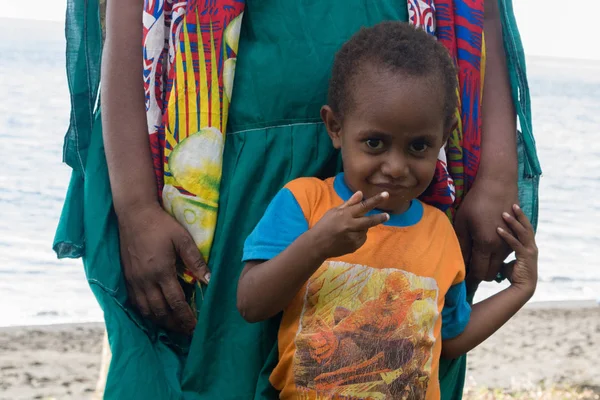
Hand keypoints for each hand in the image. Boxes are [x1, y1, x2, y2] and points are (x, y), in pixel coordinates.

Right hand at [117, 203, 209, 333]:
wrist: (134, 215)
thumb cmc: (161, 225)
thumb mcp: (182, 239)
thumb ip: (195, 260)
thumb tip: (209, 280)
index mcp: (161, 272)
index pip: (176, 302)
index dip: (186, 317)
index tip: (196, 327)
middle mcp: (146, 281)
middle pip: (161, 312)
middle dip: (175, 324)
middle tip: (187, 332)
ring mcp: (134, 281)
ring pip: (147, 310)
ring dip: (161, 322)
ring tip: (174, 326)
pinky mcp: (127, 278)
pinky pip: (136, 303)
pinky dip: (147, 313)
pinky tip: (156, 314)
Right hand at [311, 191, 389, 258]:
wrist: (317, 245)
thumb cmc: (325, 225)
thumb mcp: (334, 211)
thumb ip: (349, 203)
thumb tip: (361, 193)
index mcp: (345, 215)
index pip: (363, 206)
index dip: (375, 200)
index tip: (386, 195)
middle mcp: (350, 226)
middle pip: (369, 221)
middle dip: (379, 218)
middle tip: (387, 216)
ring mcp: (352, 237)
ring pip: (365, 229)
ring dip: (362, 227)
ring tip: (350, 228)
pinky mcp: (354, 246)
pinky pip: (362, 238)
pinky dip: (359, 235)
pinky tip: (349, 236)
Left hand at [454, 179, 518, 291]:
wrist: (498, 185)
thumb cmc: (477, 202)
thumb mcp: (462, 222)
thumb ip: (461, 244)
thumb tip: (458, 262)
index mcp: (486, 245)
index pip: (478, 272)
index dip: (470, 281)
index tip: (463, 287)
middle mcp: (501, 247)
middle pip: (490, 272)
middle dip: (479, 277)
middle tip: (467, 278)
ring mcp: (511, 243)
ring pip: (499, 265)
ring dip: (489, 268)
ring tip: (476, 268)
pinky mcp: (516, 237)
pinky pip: (506, 255)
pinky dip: (497, 258)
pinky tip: (487, 255)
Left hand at [496, 204, 537, 294]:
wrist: (522, 288)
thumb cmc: (513, 274)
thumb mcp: (507, 258)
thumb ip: (503, 250)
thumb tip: (491, 244)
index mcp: (528, 245)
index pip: (525, 228)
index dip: (520, 218)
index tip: (512, 208)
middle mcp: (531, 246)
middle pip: (526, 226)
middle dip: (520, 215)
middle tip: (513, 203)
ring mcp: (530, 250)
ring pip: (522, 232)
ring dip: (513, 222)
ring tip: (504, 213)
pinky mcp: (525, 256)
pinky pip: (515, 244)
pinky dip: (506, 236)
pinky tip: (498, 229)